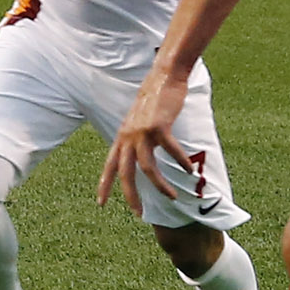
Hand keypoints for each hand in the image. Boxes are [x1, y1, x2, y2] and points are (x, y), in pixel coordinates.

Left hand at [100, 72, 189, 210]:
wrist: (163, 76)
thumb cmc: (154, 99)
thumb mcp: (138, 121)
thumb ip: (137, 138)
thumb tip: (141, 155)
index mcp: (122, 136)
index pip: (109, 165)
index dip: (104, 185)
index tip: (100, 203)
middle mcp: (128, 136)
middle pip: (126, 173)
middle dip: (131, 196)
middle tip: (138, 214)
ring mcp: (142, 132)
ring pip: (148, 168)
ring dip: (161, 186)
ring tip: (173, 197)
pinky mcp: (158, 127)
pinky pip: (171, 151)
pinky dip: (181, 162)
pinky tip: (189, 170)